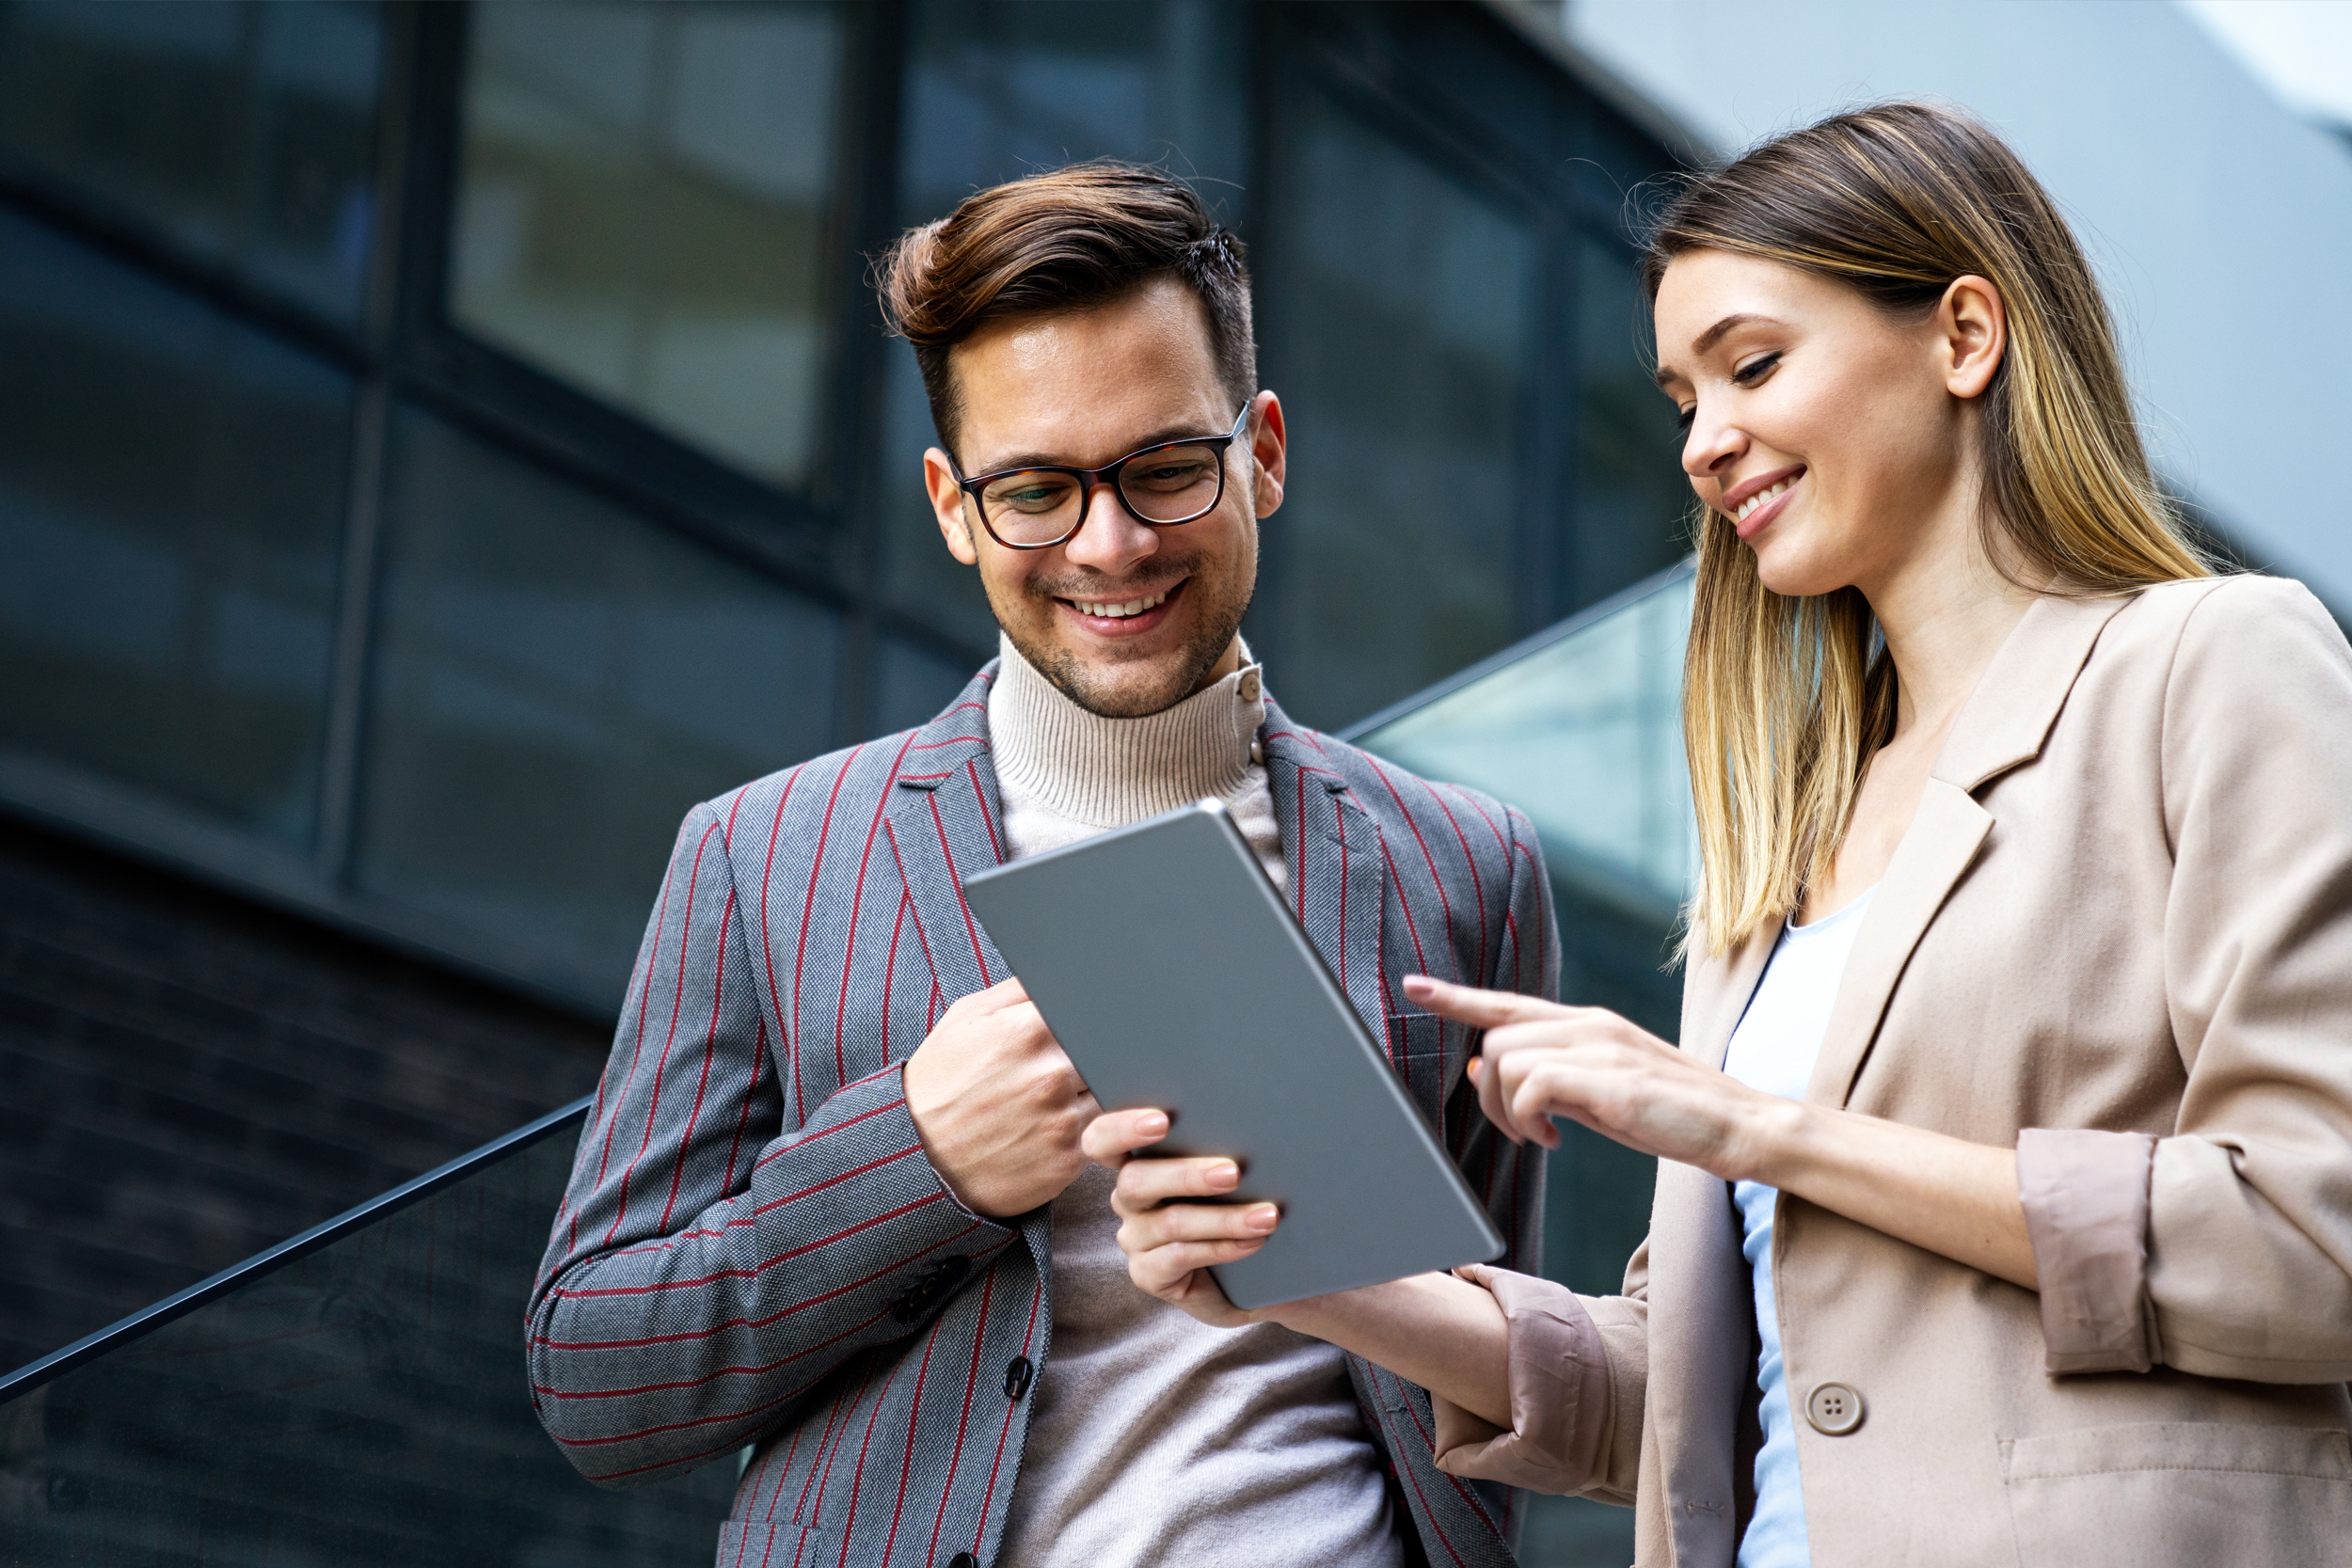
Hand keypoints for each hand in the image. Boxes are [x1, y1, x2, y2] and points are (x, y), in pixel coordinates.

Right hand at [903, 978, 1098, 1216]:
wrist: (917, 1155)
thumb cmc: (941, 1081)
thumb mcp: (967, 1019)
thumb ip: (1019, 990)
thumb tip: (1064, 973)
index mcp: (1027, 1030)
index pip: (1094, 1011)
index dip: (1093, 1020)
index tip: (1087, 1027)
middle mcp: (1050, 1075)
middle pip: (1109, 1054)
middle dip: (1097, 1057)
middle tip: (1075, 1063)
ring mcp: (1061, 1120)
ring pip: (1110, 1095)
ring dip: (1094, 1095)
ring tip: (1060, 1097)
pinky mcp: (1067, 1160)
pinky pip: (1102, 1136)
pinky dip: (1089, 1131)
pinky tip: (1055, 1127)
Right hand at [1081, 1108, 1281, 1328]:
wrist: (1248, 1272)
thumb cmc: (1236, 1205)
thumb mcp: (1226, 1174)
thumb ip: (1219, 1150)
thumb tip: (1251, 1131)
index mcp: (1137, 1160)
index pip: (1104, 1140)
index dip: (1122, 1129)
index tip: (1163, 1121)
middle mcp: (1128, 1198)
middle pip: (1136, 1181)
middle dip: (1187, 1175)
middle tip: (1233, 1173)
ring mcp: (1134, 1238)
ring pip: (1170, 1222)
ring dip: (1224, 1218)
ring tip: (1266, 1216)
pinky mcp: (1147, 1273)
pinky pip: (1180, 1257)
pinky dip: (1222, 1247)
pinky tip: (1253, 1241)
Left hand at [1403, 974, 1784, 1183]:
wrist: (1740, 1126)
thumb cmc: (1670, 1115)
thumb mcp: (1597, 1093)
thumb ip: (1544, 1078)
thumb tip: (1479, 1075)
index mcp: (1588, 1024)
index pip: (1509, 1004)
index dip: (1457, 998)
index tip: (1414, 987)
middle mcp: (1589, 1025)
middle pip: (1495, 1038)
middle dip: (1490, 1094)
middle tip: (1523, 1132)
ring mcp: (1601, 1047)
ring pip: (1505, 1060)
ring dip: (1507, 1110)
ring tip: (1544, 1138)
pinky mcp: (1609, 1078)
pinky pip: (1532, 1086)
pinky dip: (1529, 1119)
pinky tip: (1555, 1141)